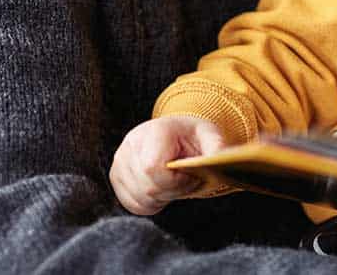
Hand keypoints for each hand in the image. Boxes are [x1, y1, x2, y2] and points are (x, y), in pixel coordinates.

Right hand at [109, 115, 226, 214]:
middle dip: (172, 192)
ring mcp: (120, 161)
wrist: (175, 134)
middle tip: (187, 182)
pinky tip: (163, 190)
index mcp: (154, 131)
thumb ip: (217, 147)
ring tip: (176, 184)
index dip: (175, 182)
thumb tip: (220, 162)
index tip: (191, 177)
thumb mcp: (210, 135)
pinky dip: (151, 204)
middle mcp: (131, 144)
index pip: (152, 169)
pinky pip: (132, 204)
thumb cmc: (193, 136)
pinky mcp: (116, 177)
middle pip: (147, 187)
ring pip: (139, 198)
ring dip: (163, 199)